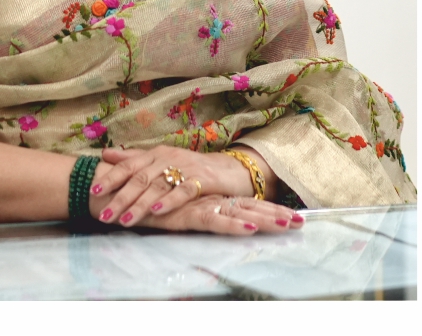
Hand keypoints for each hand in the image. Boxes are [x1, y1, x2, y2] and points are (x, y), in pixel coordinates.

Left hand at [88, 145, 275, 228]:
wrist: (229, 169)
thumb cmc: (191, 167)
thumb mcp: (161, 160)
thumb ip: (134, 158)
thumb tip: (105, 154)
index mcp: (155, 154)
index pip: (129, 165)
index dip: (111, 177)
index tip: (93, 190)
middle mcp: (167, 158)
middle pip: (139, 179)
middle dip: (120, 198)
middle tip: (104, 214)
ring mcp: (184, 168)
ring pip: (157, 186)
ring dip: (139, 204)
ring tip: (124, 220)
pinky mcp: (201, 181)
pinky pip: (183, 191)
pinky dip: (169, 201)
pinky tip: (157, 211)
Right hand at [142, 194, 302, 235]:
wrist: (119, 193)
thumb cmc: (145, 199)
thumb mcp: (173, 202)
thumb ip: (189, 203)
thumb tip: (209, 208)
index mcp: (208, 196)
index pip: (244, 201)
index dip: (268, 207)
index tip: (293, 214)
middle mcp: (208, 198)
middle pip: (248, 206)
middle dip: (275, 214)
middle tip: (302, 222)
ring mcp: (200, 205)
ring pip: (238, 212)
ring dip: (264, 218)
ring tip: (287, 225)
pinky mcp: (188, 214)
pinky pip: (215, 221)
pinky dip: (233, 225)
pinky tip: (251, 228)